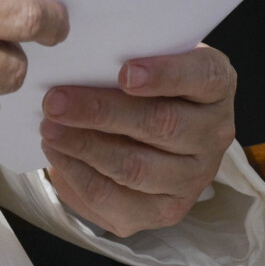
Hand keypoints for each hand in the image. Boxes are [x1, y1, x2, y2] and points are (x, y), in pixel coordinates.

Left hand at [40, 45, 236, 235]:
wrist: (151, 128)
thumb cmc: (143, 83)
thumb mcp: (145, 58)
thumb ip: (125, 54)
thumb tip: (76, 60)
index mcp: (216, 85)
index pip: (203, 76)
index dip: (166, 75)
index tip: (125, 73)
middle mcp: (214, 133)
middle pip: (160, 125)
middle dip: (100, 112)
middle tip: (55, 102)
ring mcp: (194, 177)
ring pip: (136, 167)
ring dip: (84, 148)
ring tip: (49, 129)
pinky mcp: (167, 211)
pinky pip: (116, 200)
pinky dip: (79, 177)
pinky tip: (57, 156)